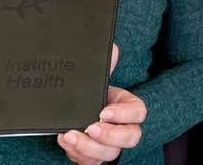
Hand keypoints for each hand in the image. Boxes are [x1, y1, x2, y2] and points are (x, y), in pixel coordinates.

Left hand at [57, 44, 146, 164]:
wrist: (81, 113)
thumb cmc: (95, 98)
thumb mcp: (100, 83)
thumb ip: (106, 68)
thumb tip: (112, 48)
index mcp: (129, 108)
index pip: (138, 112)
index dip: (123, 114)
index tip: (104, 112)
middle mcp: (124, 130)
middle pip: (130, 137)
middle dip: (110, 135)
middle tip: (91, 127)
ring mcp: (110, 146)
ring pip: (109, 153)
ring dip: (89, 147)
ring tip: (69, 135)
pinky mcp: (95, 158)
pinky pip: (91, 162)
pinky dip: (77, 154)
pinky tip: (65, 141)